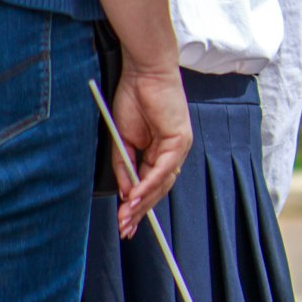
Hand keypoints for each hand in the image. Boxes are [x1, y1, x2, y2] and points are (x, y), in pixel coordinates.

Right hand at [108, 63, 192, 237]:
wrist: (143, 72)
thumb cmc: (133, 98)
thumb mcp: (122, 139)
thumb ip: (124, 166)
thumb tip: (127, 193)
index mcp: (160, 152)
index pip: (152, 185)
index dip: (138, 206)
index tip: (125, 223)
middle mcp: (173, 152)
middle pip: (159, 189)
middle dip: (140, 211)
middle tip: (125, 229)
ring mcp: (179, 147)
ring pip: (162, 183)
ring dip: (143, 203)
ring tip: (126, 218)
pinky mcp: (180, 139)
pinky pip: (163, 168)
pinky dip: (148, 183)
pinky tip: (136, 197)